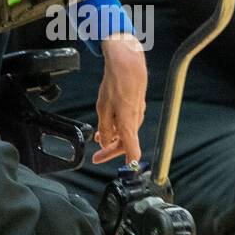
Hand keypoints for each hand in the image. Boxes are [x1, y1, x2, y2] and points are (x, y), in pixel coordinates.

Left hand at [91, 31, 146, 164]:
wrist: (127, 63)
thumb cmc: (115, 83)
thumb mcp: (102, 108)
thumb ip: (104, 128)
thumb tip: (104, 143)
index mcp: (128, 123)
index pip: (133, 150)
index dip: (129, 162)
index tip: (126, 170)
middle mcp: (135, 120)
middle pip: (126, 143)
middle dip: (111, 151)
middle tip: (97, 157)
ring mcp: (137, 113)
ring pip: (126, 133)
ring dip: (113, 139)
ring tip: (99, 140)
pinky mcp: (136, 106)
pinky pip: (127, 123)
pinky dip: (117, 128)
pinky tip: (108, 125)